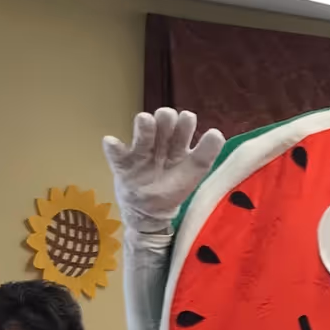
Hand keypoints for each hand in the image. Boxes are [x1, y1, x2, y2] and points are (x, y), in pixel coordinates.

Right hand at [102, 106, 224, 246]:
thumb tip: (217, 133)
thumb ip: (206, 154)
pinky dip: (113, 149)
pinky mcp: (123, 165)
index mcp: (178, 145)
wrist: (150, 213)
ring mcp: (141, 154)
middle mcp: (160, 145)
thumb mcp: (195, 172)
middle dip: (165, 119)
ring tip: (145, 120)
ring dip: (144, 128)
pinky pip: (117, 155)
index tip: (187, 118)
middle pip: (162, 126)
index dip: (185, 122)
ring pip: (142, 136)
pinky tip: (112, 142)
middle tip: (166, 116)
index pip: (183, 127)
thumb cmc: (174, 187)